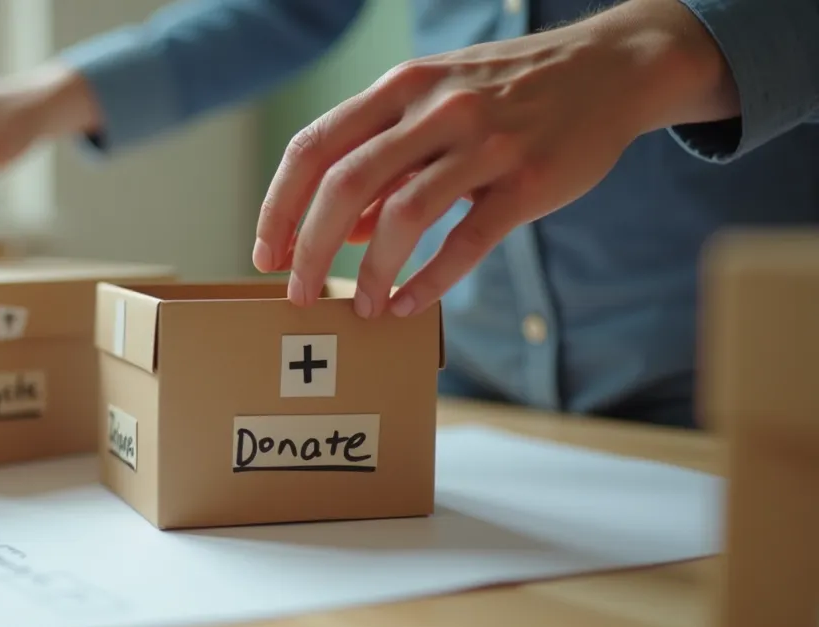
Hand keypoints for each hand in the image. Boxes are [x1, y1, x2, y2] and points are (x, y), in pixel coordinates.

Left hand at [253, 0, 735, 317]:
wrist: (611, 68)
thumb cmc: (507, 95)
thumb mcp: (435, 107)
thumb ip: (384, 162)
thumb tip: (335, 232)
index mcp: (400, 89)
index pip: (313, 147)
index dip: (278, 205)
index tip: (265, 253)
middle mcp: (435, 109)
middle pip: (344, 183)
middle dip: (309, 247)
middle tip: (297, 293)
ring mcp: (484, 142)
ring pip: (402, 214)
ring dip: (370, 271)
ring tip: (360, 307)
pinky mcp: (529, 180)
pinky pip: (466, 241)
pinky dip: (430, 281)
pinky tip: (408, 305)